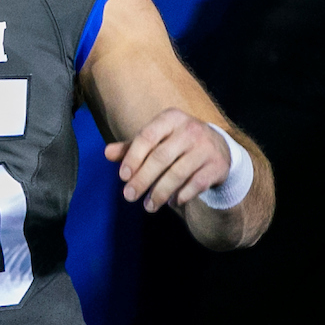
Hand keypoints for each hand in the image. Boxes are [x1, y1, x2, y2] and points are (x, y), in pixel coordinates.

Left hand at [104, 108, 231, 212]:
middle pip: (160, 158)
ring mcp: (206, 147)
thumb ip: (130, 147)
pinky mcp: (218, 166)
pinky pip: (196, 184)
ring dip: (160, 193)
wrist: (217, 148)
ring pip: (178, 173)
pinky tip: (171, 203)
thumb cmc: (175, 143)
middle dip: (142, 179)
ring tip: (148, 206)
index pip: (146, 137)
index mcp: (170, 118)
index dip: (132, 158)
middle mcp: (190, 129)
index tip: (122, 177)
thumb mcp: (155, 140)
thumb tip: (106, 153)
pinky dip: (182, 195)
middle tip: (129, 196)